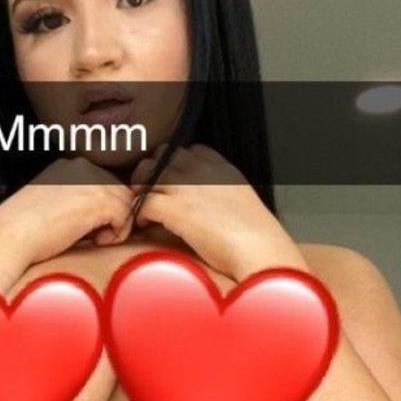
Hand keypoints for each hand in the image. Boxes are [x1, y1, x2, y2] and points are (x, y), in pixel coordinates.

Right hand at [0, 156, 136, 267]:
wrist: (10, 235)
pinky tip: (93, 241)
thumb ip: (77, 201)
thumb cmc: (24, 229)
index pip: (106, 183)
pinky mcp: (99, 200)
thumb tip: (105, 215)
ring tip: (91, 238)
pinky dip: (115, 234)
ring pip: (127, 203)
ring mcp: (93, 181)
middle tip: (91, 235)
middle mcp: (83, 167)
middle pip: (120, 191)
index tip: (86, 226)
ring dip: (115, 225)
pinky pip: (126, 217)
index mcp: (70, 166)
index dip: (103, 209)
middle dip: (112, 216)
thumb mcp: (53, 204)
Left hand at [128, 144, 300, 280]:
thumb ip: (222, 192)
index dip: (174, 164)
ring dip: (140, 189)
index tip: (170, 182)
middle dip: (151, 172)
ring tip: (143, 207)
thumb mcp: (242, 201)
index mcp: (221, 168)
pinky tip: (144, 225)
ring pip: (147, 173)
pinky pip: (143, 202)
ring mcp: (188, 188)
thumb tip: (209, 203)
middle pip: (162, 155)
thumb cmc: (255, 237)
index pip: (189, 150)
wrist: (261, 250)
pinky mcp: (176, 210)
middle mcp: (203, 171)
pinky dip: (139, 213)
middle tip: (148, 192)